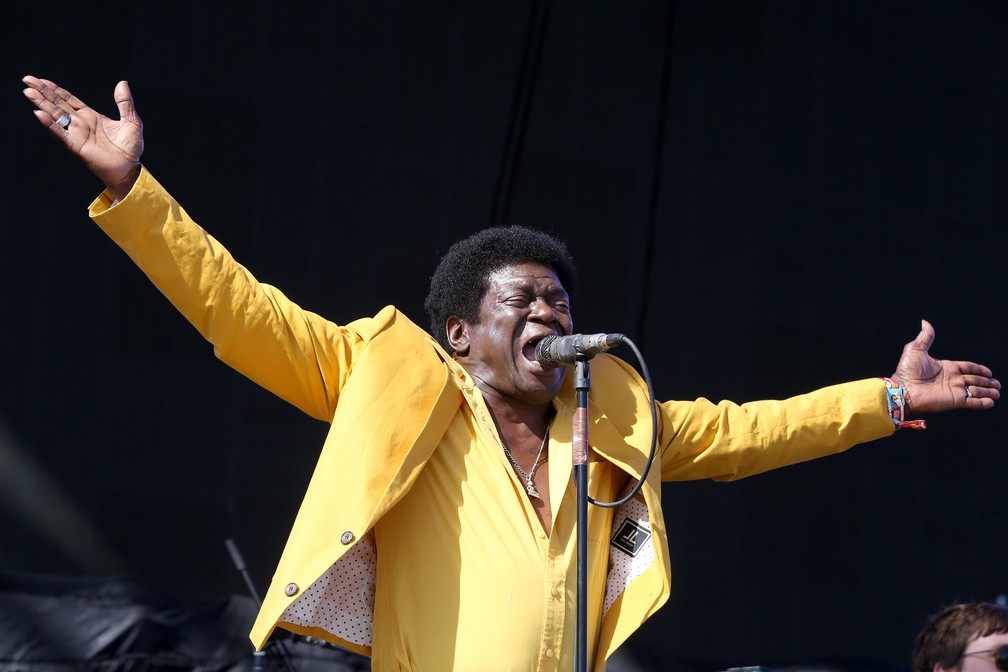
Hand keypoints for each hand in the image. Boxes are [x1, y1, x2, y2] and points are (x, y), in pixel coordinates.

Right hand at [22, 75, 142, 200]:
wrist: (130, 169)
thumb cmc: (131, 148)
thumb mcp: (131, 121)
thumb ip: (125, 102)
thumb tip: (122, 83)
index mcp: (91, 116)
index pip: (69, 99)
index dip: (56, 90)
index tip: (42, 80)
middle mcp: (81, 124)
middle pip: (58, 104)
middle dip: (43, 92)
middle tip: (27, 79)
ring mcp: (77, 134)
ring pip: (56, 115)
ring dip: (42, 103)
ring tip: (28, 92)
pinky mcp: (76, 146)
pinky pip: (60, 133)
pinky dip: (50, 124)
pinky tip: (39, 114)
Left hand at [892, 320, 999, 414]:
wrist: (903, 389)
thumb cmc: (907, 370)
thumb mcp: (916, 349)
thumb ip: (925, 337)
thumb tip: (925, 322)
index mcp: (946, 367)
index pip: (967, 367)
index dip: (978, 369)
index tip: (989, 372)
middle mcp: (952, 379)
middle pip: (974, 379)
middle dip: (986, 382)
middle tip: (997, 384)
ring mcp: (954, 391)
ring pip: (976, 391)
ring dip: (987, 391)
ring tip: (997, 392)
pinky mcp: (954, 401)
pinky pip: (972, 402)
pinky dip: (982, 402)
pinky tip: (991, 402)